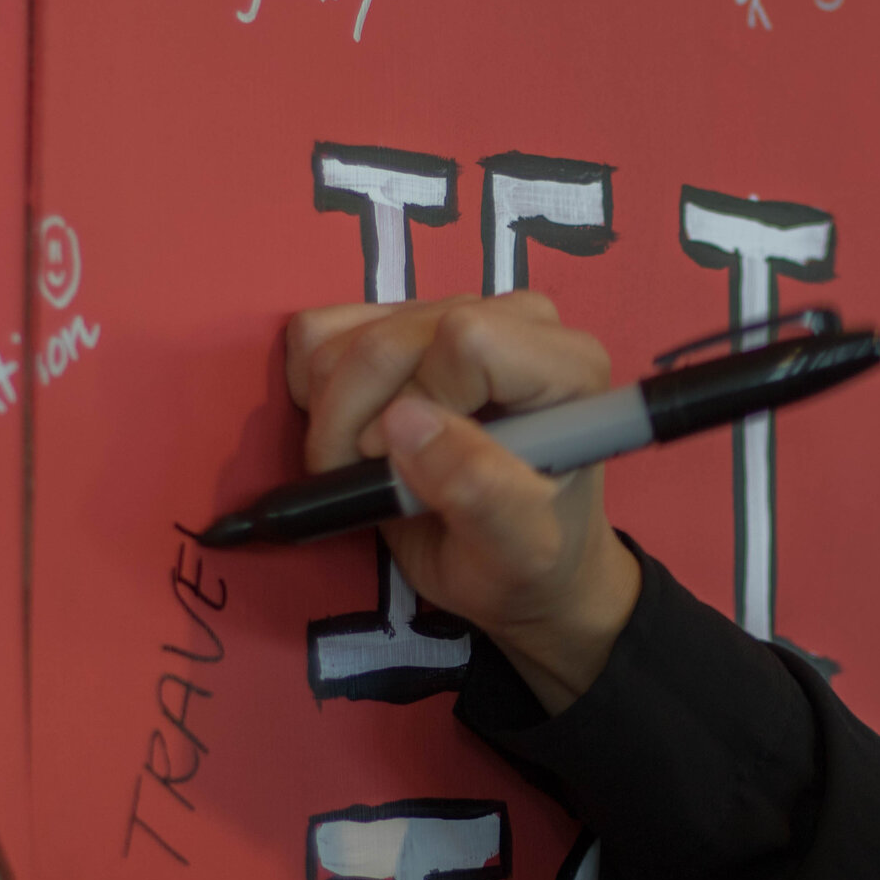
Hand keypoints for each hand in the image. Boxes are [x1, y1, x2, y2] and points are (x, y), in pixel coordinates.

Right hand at [286, 293, 641, 713]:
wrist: (511, 567)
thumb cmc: (526, 562)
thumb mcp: (518, 551)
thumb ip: (479, 493)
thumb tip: (403, 423)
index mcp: (567, 366)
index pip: (465, 340)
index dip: (418, 404)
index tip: (409, 472)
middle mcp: (517, 322)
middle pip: (393, 337)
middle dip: (354, 420)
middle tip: (365, 482)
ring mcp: (454, 313)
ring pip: (346, 334)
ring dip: (330, 414)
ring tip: (363, 469)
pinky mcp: (400, 322)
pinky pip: (320, 332)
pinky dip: (312, 390)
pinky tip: (348, 432)